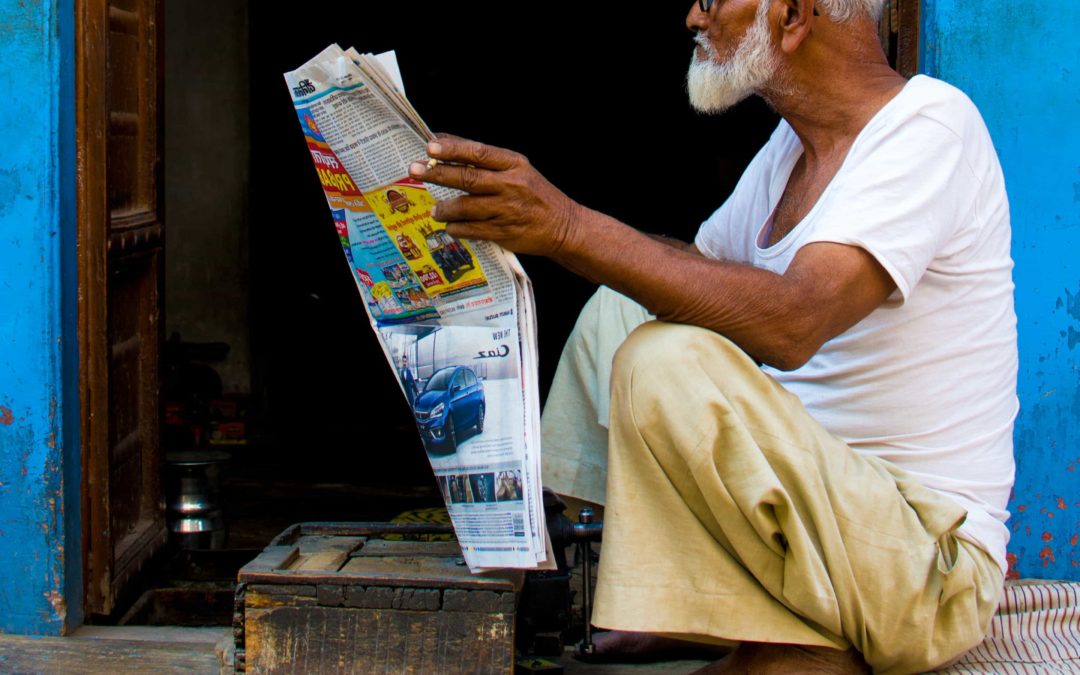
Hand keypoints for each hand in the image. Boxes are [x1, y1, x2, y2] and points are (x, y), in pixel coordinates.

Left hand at [407, 135, 580, 257]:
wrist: (563, 226)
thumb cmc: (535, 193)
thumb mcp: (517, 169)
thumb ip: (483, 158)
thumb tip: (443, 141)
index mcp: (514, 164)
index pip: (479, 153)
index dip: (453, 149)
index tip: (431, 146)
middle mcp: (511, 185)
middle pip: (468, 178)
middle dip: (437, 174)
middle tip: (414, 170)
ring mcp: (507, 210)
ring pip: (467, 207)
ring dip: (445, 208)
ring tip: (435, 210)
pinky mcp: (504, 232)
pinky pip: (473, 230)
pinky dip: (457, 228)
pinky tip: (450, 226)